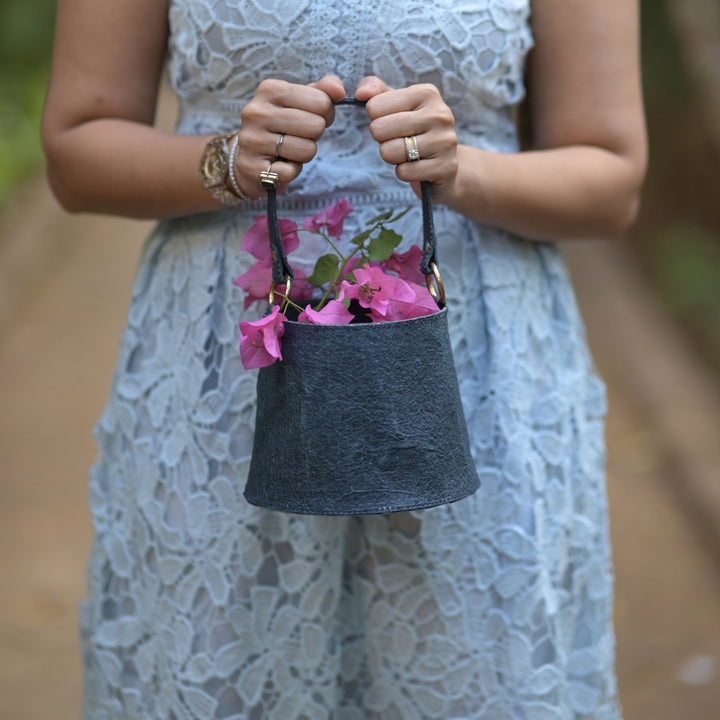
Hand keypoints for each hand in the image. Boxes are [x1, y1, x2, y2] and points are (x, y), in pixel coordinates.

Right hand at [235, 75, 345, 195]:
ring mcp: (251, 140)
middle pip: (316, 126)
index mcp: (269, 89)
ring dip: (304, 154)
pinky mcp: (251, 167)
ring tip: (289, 150)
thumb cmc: (282, 126)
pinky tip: (279, 165)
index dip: (326, 114)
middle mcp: (256, 112)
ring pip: (307, 150)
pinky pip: (291, 171)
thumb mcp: (300, 103)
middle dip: (315, 135)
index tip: (312, 117)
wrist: (250, 158)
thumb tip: (339, 91)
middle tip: (300, 136)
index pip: (321, 101)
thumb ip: (323, 91)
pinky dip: (292, 171)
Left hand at [355, 76, 457, 203]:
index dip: (376, 120)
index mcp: (426, 93)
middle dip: (382, 140)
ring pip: (390, 152)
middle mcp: (439, 114)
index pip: (374, 106)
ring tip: (408, 154)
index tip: (393, 123)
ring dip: (392, 157)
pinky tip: (416, 168)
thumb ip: (376, 93)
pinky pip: (404, 172)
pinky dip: (404, 173)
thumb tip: (361, 93)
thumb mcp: (397, 107)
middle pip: (379, 129)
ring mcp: (445, 141)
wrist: (444, 164)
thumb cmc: (415, 132)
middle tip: (398, 141)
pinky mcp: (446, 167)